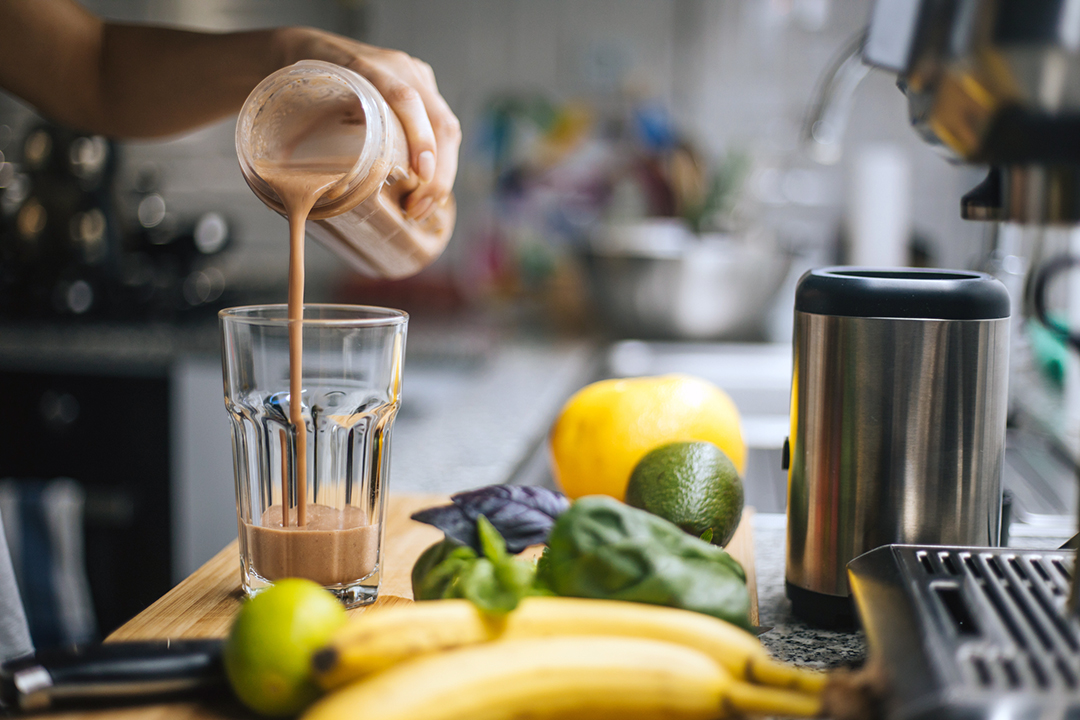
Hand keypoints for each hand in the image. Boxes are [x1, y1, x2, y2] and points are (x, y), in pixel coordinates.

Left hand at [276, 27, 459, 219]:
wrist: (296, 48)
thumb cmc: (292, 83)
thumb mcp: (289, 103)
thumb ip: (292, 137)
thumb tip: (293, 196)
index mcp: (365, 65)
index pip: (406, 99)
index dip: (420, 139)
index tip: (422, 175)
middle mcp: (399, 68)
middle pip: (439, 121)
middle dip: (438, 173)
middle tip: (417, 210)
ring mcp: (416, 77)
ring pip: (446, 128)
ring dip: (443, 173)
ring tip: (422, 207)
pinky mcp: (423, 90)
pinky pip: (441, 128)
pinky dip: (440, 162)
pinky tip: (428, 189)